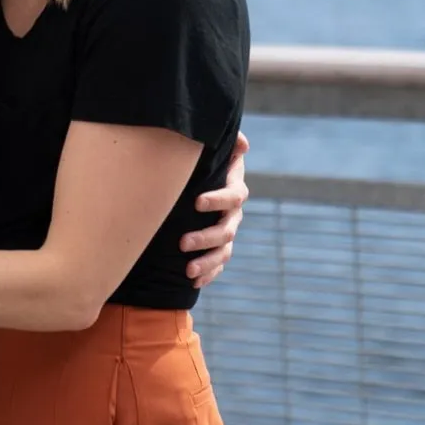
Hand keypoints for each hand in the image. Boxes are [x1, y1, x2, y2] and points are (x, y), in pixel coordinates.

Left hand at [181, 130, 248, 289]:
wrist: (198, 181)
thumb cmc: (204, 162)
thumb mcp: (213, 150)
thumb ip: (226, 144)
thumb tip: (242, 143)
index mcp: (234, 189)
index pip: (234, 196)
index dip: (218, 199)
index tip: (197, 202)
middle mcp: (234, 214)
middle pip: (227, 229)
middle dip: (206, 237)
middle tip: (182, 242)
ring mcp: (227, 233)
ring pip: (224, 252)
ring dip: (207, 262)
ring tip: (187, 270)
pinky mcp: (219, 248)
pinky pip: (218, 266)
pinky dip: (208, 274)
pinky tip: (192, 282)